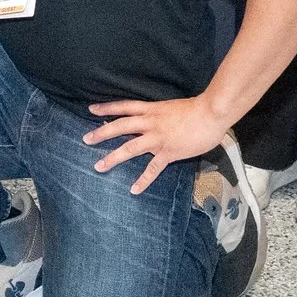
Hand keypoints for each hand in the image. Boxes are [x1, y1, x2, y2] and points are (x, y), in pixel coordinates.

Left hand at [83, 95, 229, 193]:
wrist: (210, 114)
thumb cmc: (196, 109)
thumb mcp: (171, 107)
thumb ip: (159, 115)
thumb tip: (151, 121)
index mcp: (151, 110)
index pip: (124, 106)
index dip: (107, 108)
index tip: (91, 109)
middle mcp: (150, 123)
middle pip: (120, 126)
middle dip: (102, 133)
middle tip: (85, 139)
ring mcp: (158, 138)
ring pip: (129, 148)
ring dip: (113, 157)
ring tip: (98, 166)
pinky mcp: (168, 152)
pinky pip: (152, 168)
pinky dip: (143, 180)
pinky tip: (134, 189)